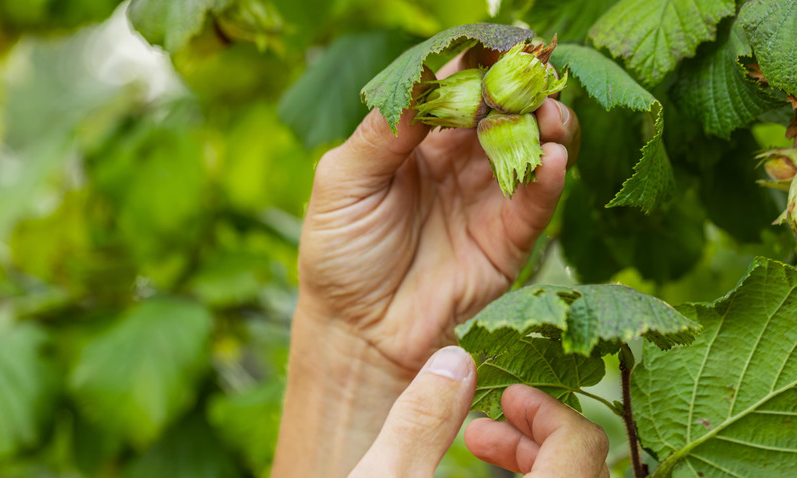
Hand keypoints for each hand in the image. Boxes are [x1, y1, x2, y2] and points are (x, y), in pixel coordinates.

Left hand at [297, 48, 580, 373]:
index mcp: (416, 141)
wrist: (358, 329)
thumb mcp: (344, 184)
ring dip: (546, 125)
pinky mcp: (508, 240)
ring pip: (530, 148)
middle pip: (500, 112)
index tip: (497, 47)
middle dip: (519, 90)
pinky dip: (549, 177)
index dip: (475, 66)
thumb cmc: (340, 253)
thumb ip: (382, 134)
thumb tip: (422, 81)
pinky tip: (552, 159)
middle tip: (530, 78)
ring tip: (548, 115)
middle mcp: (457, 163)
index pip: (453, 89)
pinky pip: (536, 201)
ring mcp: (485, 199)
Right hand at [349, 348, 608, 477]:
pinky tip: (474, 475)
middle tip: (489, 421)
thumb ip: (420, 419)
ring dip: (534, 461)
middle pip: (586, 469)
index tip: (507, 395)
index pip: (581, 449)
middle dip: (538, 435)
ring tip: (477, 443)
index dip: (546, 412)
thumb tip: (455, 359)